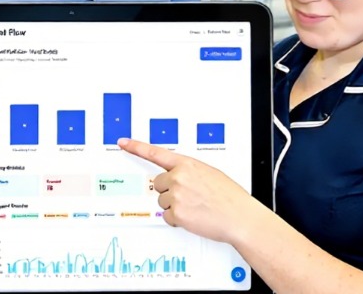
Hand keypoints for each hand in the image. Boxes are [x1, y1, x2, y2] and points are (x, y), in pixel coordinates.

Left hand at [118, 138, 257, 243]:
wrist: (239, 217)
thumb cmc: (229, 197)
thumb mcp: (210, 174)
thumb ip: (189, 172)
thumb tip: (177, 178)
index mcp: (187, 164)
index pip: (156, 153)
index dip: (136, 147)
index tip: (123, 143)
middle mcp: (179, 178)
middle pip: (159, 184)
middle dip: (170, 190)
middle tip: (190, 196)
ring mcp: (176, 196)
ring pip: (162, 202)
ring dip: (175, 206)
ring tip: (196, 207)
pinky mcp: (176, 214)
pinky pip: (167, 217)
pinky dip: (178, 220)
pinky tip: (194, 217)